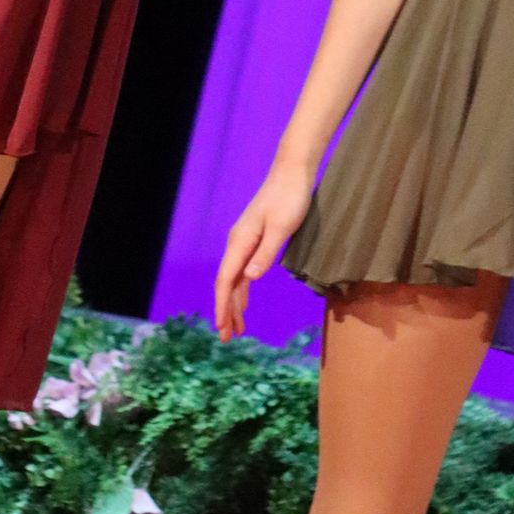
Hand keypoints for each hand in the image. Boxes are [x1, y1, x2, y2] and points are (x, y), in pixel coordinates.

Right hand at [214, 160, 316, 339]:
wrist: (292, 174)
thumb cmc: (289, 199)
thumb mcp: (281, 228)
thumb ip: (265, 253)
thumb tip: (249, 278)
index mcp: (240, 242)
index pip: (226, 281)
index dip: (222, 306)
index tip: (222, 328)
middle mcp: (237, 244)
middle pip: (226, 284)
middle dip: (225, 312)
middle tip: (227, 338)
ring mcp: (245, 243)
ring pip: (234, 280)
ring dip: (234, 305)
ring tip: (237, 329)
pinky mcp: (254, 241)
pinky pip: (243, 272)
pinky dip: (242, 290)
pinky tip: (244, 304)